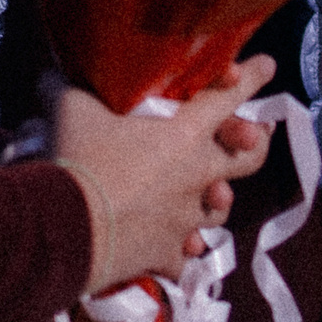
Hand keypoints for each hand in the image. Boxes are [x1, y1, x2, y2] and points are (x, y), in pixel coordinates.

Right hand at [50, 55, 275, 293]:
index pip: (227, 98)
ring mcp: (186, 216)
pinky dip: (184, 250)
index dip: (251, 78)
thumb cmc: (76, 161)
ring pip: (221, 209)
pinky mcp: (167, 251)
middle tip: (256, 135)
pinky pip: (186, 255)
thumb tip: (54, 74)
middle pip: (248, 157)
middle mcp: (197, 173)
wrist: (63, 229)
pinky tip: (183, 248)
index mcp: (183, 134)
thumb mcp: (73, 111)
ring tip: (215, 196)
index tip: (267, 66)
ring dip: (218, 200)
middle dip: (255, 143)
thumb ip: (74, 89)